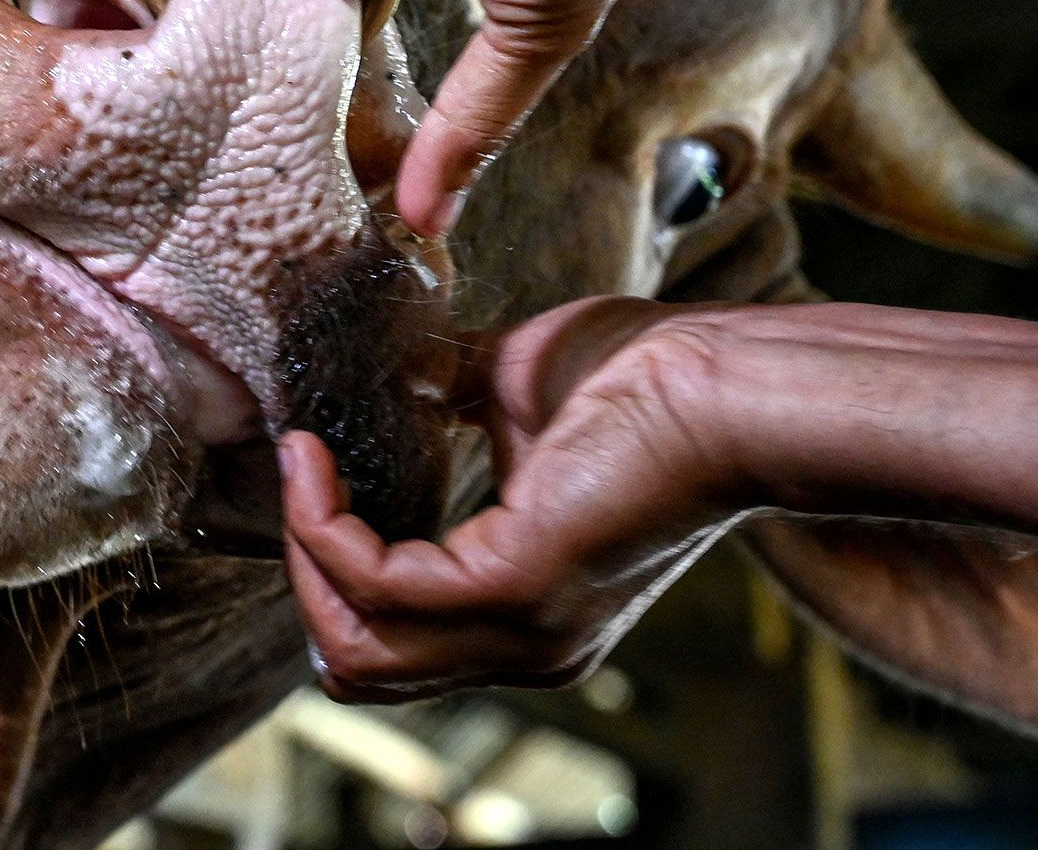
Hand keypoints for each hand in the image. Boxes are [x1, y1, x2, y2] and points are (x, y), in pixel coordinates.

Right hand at [283, 298, 750, 699]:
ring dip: (306, 549)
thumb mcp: (515, 396)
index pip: (396, 644)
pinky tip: (320, 462)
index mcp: (532, 613)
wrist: (734, 382)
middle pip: (359, 667)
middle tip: (303, 480)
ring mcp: (523, 628)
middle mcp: (528, 646)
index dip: (334, 569)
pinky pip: (376, 585)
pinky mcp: (515, 586)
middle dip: (306, 576)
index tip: (314, 474)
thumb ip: (447, 401)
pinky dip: (325, 525)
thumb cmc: (654, 377)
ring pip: (354, 644)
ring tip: (306, 465)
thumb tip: (384, 371)